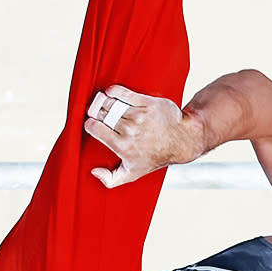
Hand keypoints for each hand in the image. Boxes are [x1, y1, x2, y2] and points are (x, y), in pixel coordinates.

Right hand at [80, 86, 204, 187]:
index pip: (95, 128)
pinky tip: (111, 92)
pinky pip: (124, 93)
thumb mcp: (133, 174)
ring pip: (111, 103)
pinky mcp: (148, 103)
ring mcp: (140, 115)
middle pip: (101, 114)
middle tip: (97, 112)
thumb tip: (94, 172)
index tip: (92, 124)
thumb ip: (111, 179)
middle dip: (95, 112)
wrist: (181, 140)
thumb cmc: (155, 156)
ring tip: (105, 105)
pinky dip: (114, 91)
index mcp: (123, 146)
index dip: (90, 124)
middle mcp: (130, 130)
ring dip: (104, 102)